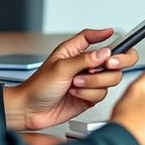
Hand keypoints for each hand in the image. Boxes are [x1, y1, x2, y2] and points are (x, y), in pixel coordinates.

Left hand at [3, 28, 136, 130]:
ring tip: (76, 84)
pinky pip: (103, 94)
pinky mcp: (91, 95)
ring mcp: (90, 80)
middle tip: (108, 64)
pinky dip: (89, 94)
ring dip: (94, 82)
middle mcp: (86, 64)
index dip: (105, 34)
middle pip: (114, 57)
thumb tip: (104, 53)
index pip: (94, 37)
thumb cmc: (37, 86)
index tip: (112, 34)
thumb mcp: (60, 68)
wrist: (30, 111)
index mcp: (75, 51)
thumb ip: (84, 59)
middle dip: (114, 62)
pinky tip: (76, 94)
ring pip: (111, 77)